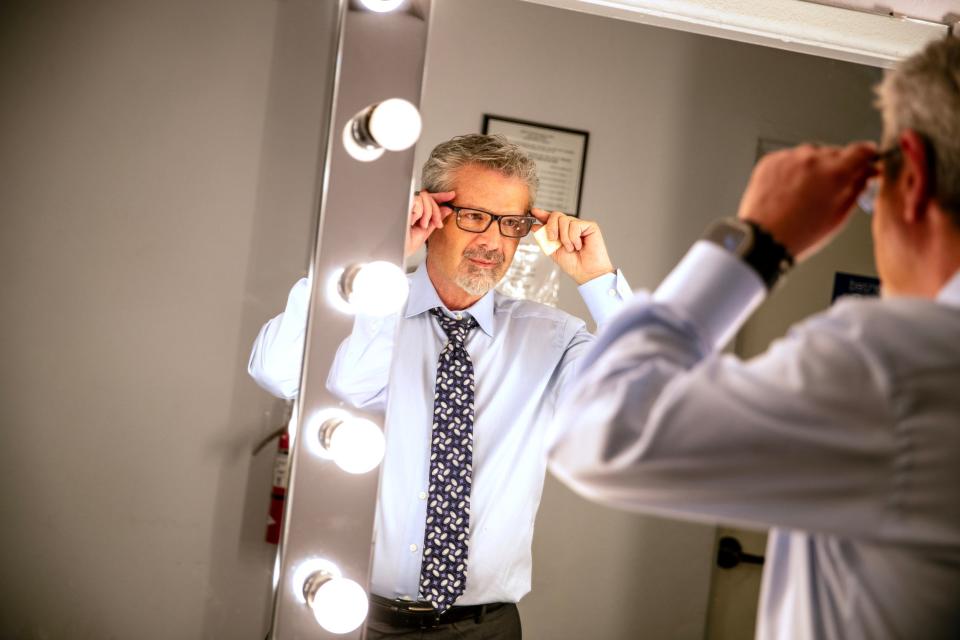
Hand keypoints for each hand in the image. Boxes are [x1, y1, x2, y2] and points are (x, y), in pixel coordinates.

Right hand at [406, 190, 454, 256]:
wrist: (396, 251)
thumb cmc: (405, 245)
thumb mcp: (424, 232)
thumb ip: (435, 220)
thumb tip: (447, 210)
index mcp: (415, 212)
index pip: (429, 199)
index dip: (441, 196)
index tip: (451, 195)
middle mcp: (409, 206)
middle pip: (428, 196)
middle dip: (437, 210)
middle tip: (437, 224)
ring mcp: (405, 204)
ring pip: (424, 196)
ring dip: (428, 212)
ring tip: (421, 225)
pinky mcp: (401, 203)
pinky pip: (417, 199)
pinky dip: (419, 211)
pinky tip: (413, 221)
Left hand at [531, 208, 613, 284]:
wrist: (586, 272)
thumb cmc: (573, 264)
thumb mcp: (553, 250)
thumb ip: (544, 238)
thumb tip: (535, 226)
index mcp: (560, 231)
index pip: (550, 219)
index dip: (542, 214)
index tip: (534, 211)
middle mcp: (570, 227)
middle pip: (556, 215)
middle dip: (551, 227)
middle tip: (553, 239)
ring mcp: (580, 225)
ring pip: (564, 220)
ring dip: (564, 238)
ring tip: (571, 248)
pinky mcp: (590, 226)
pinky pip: (575, 225)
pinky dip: (574, 238)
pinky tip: (579, 245)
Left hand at [737, 142, 877, 260]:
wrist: (762, 238)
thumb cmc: (798, 233)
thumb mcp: (838, 216)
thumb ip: (856, 190)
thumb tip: (864, 176)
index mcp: (834, 173)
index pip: (861, 150)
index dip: (867, 154)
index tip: (868, 158)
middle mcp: (812, 160)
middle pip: (835, 152)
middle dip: (838, 165)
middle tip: (831, 186)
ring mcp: (789, 158)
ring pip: (811, 153)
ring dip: (814, 166)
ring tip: (805, 191)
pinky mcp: (771, 160)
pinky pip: (789, 158)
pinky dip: (792, 169)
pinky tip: (790, 189)